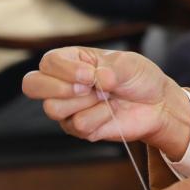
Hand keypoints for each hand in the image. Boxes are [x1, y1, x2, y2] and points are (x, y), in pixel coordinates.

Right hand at [21, 47, 189, 158]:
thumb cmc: (138, 77)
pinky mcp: (78, 128)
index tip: (92, 74)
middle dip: (60, 87)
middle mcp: (62, 83)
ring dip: (85, 103)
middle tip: (89, 88)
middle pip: (32, 85)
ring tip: (106, 98)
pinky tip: (111, 112)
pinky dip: (100, 117)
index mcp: (70, 60)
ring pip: (53, 108)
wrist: (156, 103)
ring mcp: (68, 108)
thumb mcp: (128, 64)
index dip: (65, 70)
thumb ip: (111, 69)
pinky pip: (78, 125)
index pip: (47, 62)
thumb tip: (98, 79)